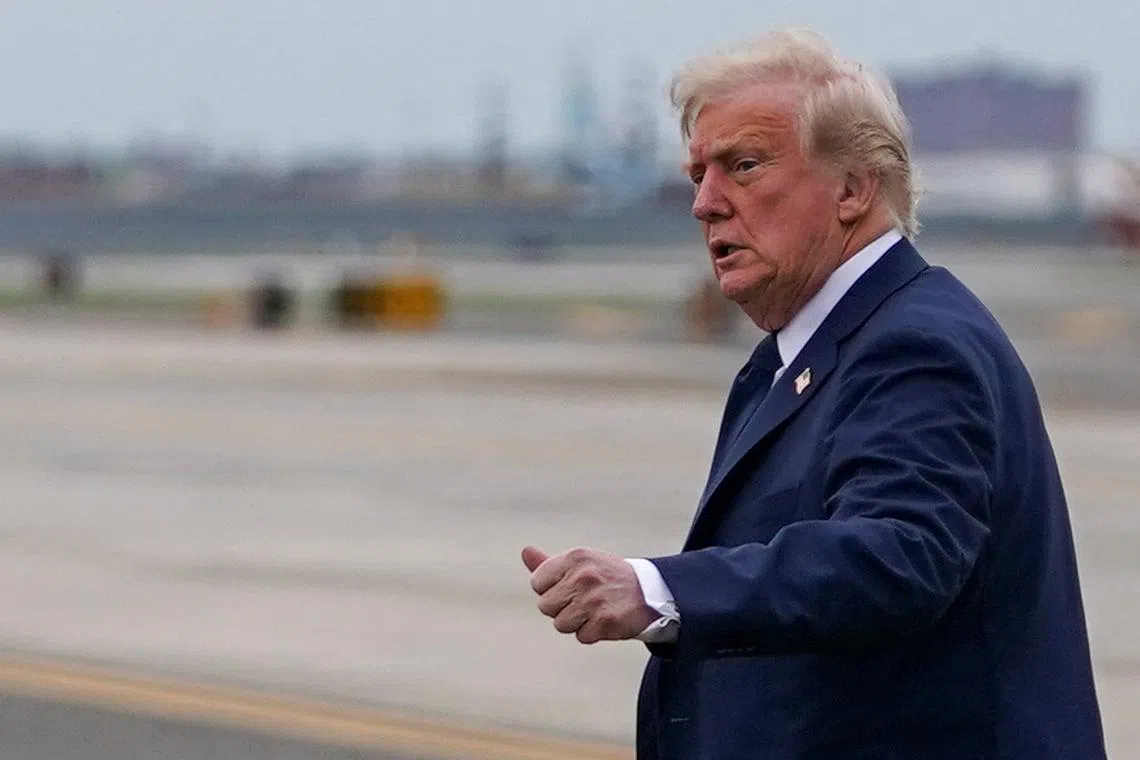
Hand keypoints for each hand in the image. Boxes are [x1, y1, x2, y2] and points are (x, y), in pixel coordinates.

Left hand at [521, 545, 657, 643]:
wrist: (650, 591)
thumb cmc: (608, 577)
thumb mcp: (581, 563)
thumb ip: (549, 563)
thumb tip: (525, 552)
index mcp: (574, 558)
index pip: (537, 583)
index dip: (552, 589)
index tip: (570, 587)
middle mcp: (583, 576)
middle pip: (545, 606)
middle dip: (561, 607)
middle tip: (584, 600)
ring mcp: (594, 600)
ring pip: (560, 624)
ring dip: (576, 622)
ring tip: (594, 610)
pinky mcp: (606, 622)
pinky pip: (581, 637)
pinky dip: (592, 633)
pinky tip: (605, 620)